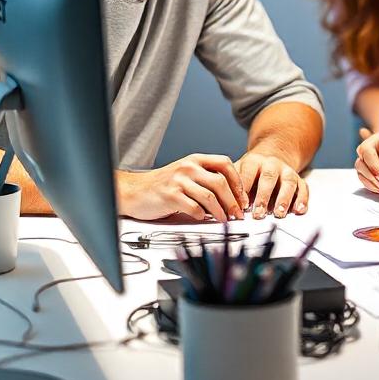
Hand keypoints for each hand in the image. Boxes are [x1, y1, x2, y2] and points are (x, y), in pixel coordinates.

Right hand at [117, 154, 247, 221]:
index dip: (238, 181)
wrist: (135, 191)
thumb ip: (205, 178)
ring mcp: (179, 180)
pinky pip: (194, 208)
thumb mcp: (186, 173)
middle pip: (220, 182)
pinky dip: (202, 216)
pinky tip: (204, 219)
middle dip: (233, 201)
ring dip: (221, 212)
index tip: (243, 197)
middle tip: (238, 214)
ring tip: (225, 220)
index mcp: (195, 159)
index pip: (225, 163)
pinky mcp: (171, 196)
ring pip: (210, 197)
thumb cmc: (164, 185)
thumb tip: (232, 195)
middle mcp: (188, 167)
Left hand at [236, 148, 308, 218]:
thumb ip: (231, 184)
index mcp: (254, 161)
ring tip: (279, 214)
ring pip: (288, 182)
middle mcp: (272, 164)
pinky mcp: (298, 179)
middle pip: (269, 178)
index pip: (248, 173)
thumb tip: (222, 203)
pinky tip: (299, 210)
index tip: (241, 206)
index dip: (245, 189)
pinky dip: (302, 199)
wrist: (273, 153)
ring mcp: (286, 171)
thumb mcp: (238, 170)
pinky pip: (303, 187)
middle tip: (258, 215)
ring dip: (284, 199)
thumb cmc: (251, 170)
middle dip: (264, 197)